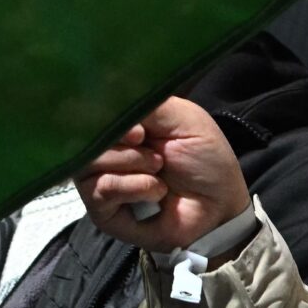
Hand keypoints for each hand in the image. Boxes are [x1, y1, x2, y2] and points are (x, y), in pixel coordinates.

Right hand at [75, 96, 248, 253]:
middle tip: (158, 156)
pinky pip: (101, 190)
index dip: (110, 116)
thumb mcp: (182, 118)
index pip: (94, 111)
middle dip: (125, 143)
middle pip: (87, 136)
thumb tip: (107, 96)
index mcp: (124, 125)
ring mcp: (101, 180)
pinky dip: (134, 187)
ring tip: (159, 171)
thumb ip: (145, 104)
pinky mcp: (103, 211)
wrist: (220, 206)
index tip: (139, 131)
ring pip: (90, 161)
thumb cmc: (205, 160)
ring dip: (133, 164)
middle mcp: (106, 150)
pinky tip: (156, 192)